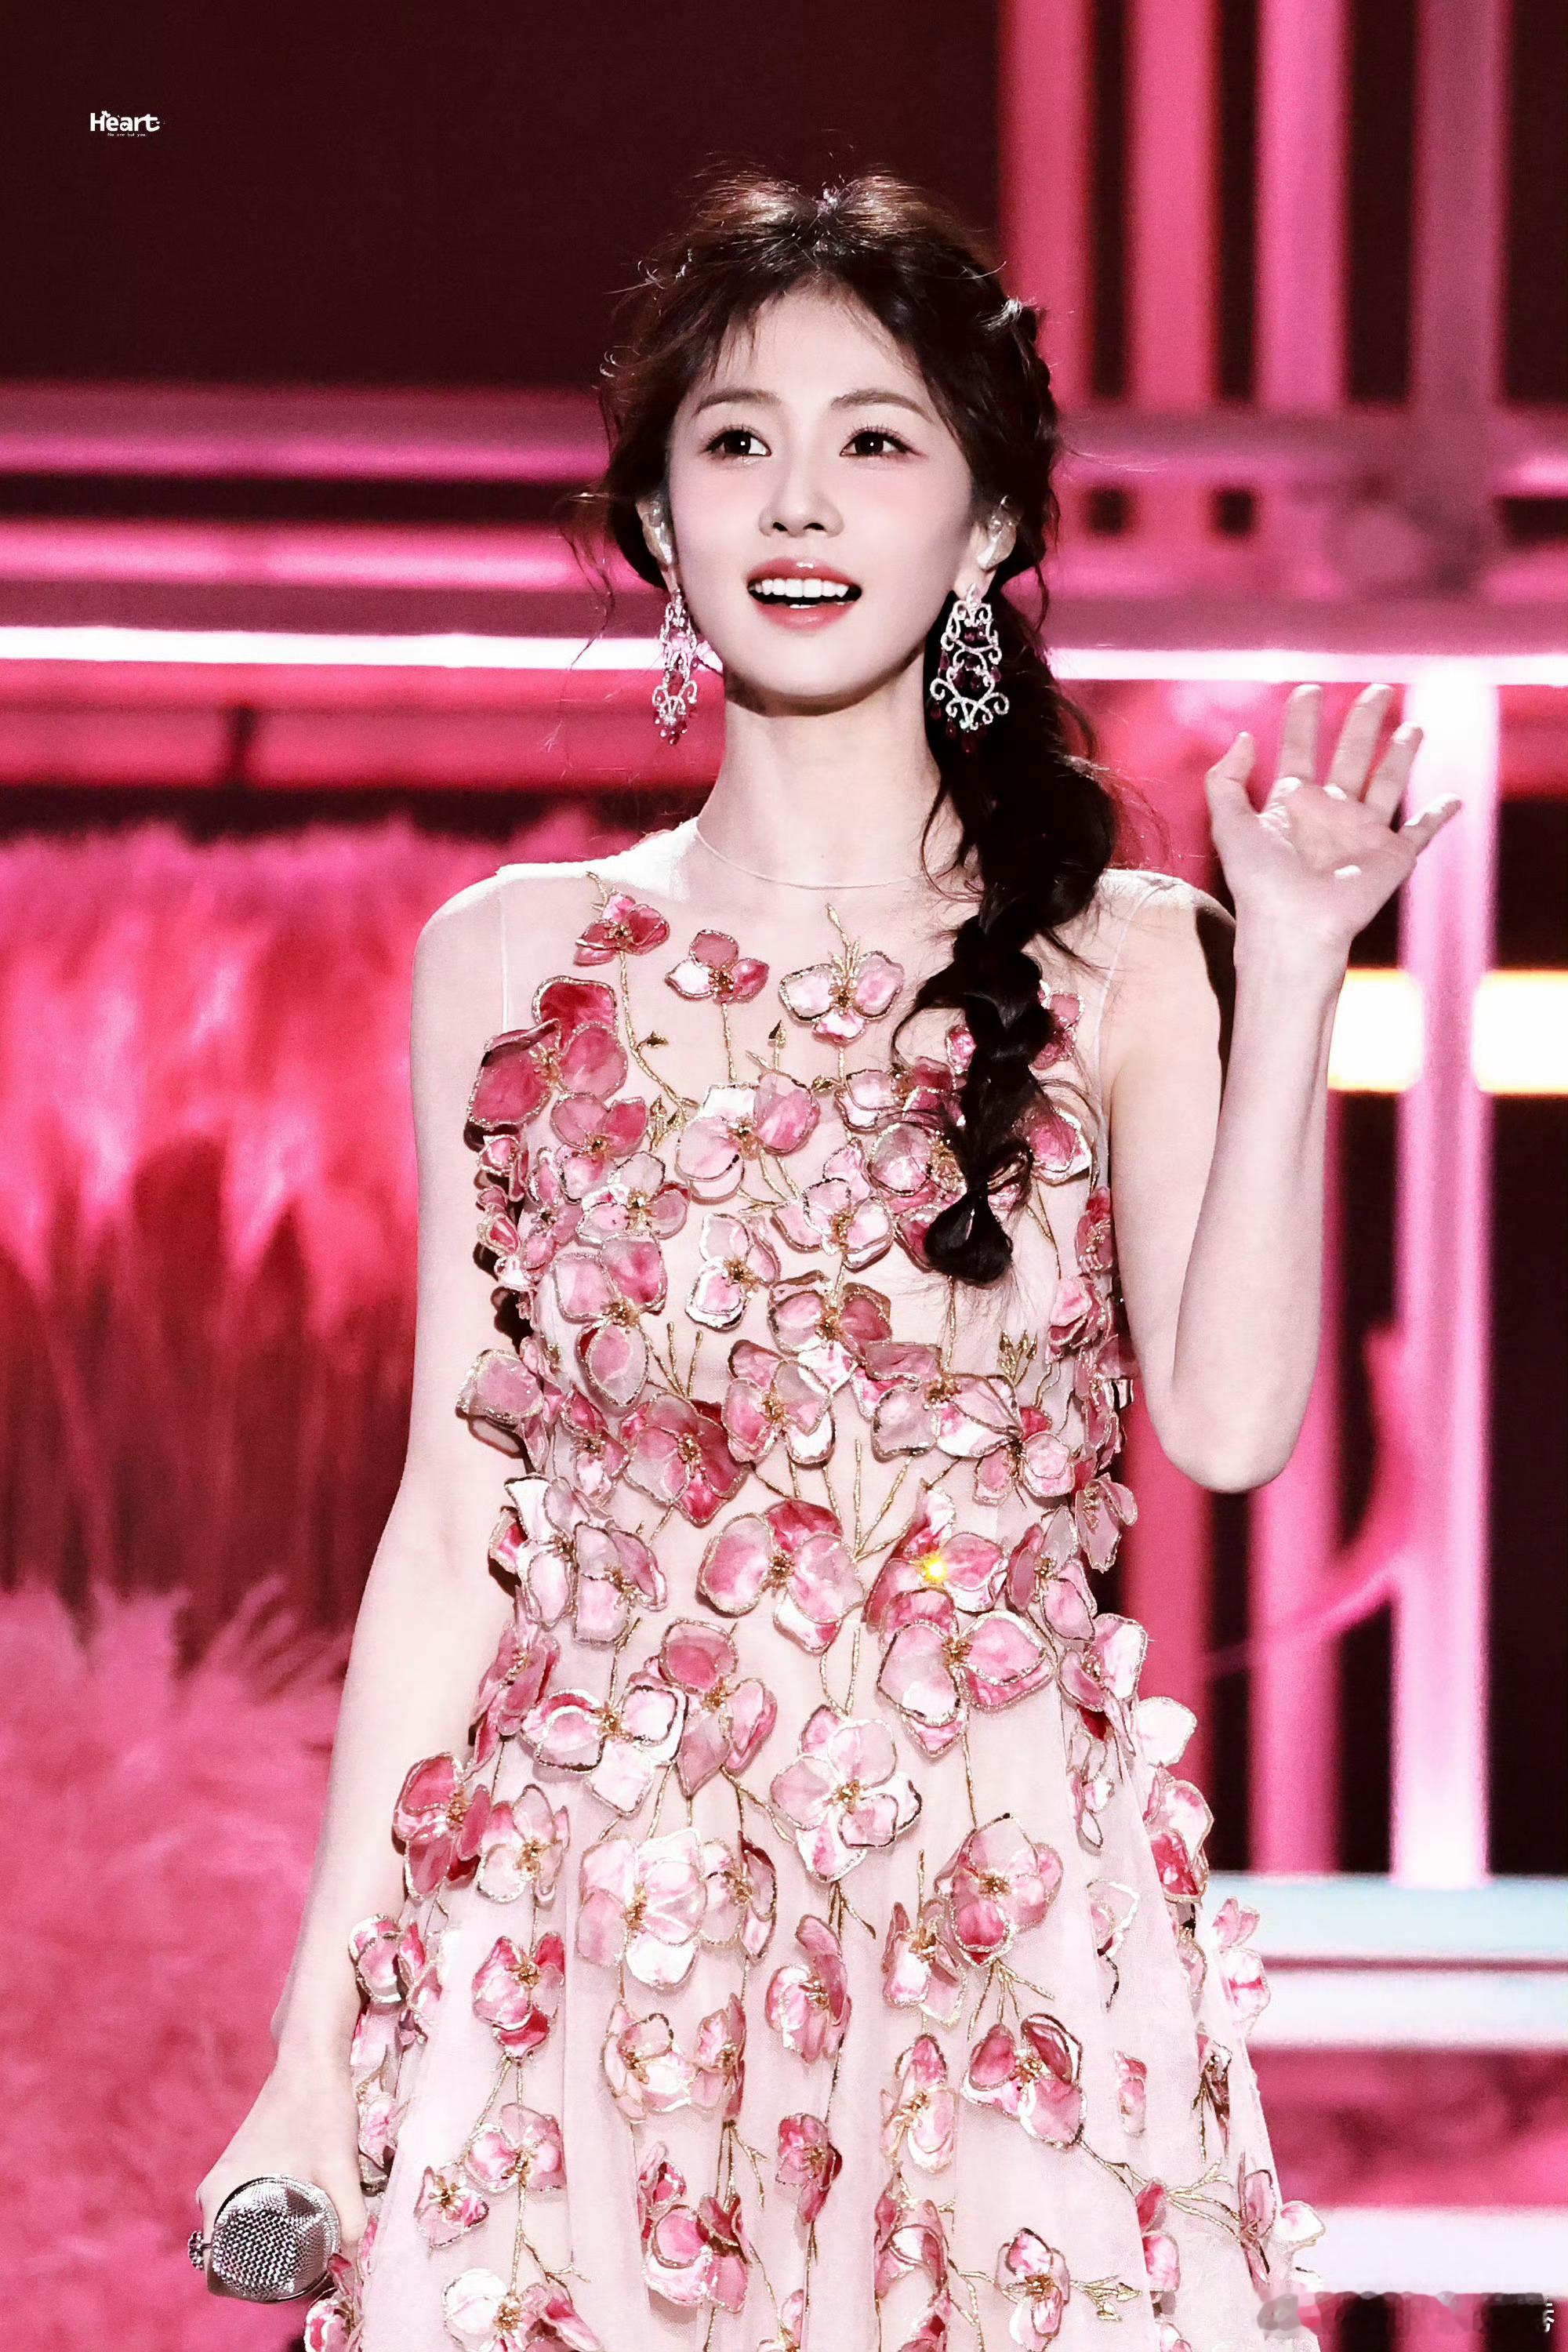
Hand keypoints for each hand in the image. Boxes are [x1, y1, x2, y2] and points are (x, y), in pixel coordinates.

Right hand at [194, 2051, 369, 2265]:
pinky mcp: (245, 2162)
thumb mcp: (338, 2166)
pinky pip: (247, 2204)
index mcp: (220, 2194)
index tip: (283, 2282)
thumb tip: (355, 2255)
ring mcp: (229, 2173)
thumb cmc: (318, 2107)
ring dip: (266, 2239)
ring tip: (306, 2245)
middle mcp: (216, 2188)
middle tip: (303, 2267)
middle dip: (261, 2266)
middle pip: (229, 2249)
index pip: (215, 2266)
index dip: (246, 2285)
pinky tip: (301, 2217)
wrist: (311, 2055)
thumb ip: (349, 2216)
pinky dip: (268, 2217)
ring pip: (240, 2225)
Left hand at [1203, 682, 1461, 962]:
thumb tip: (1246, 736)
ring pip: (1388, 782)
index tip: (1309, 689)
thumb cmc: (1259, 883)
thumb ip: (1225, 779)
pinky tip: (1453, 799)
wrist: (1294, 926)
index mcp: (1292, 804)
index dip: (1303, 720)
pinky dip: (1438, 815)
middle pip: (1351, 755)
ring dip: (1402, 754)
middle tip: (1377, 689)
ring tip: (1413, 726)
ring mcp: (1363, 833)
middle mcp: (1331, 813)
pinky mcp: (1392, 855)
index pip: (1300, 750)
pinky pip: (1421, 831)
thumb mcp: (1228, 824)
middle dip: (1364, 721)